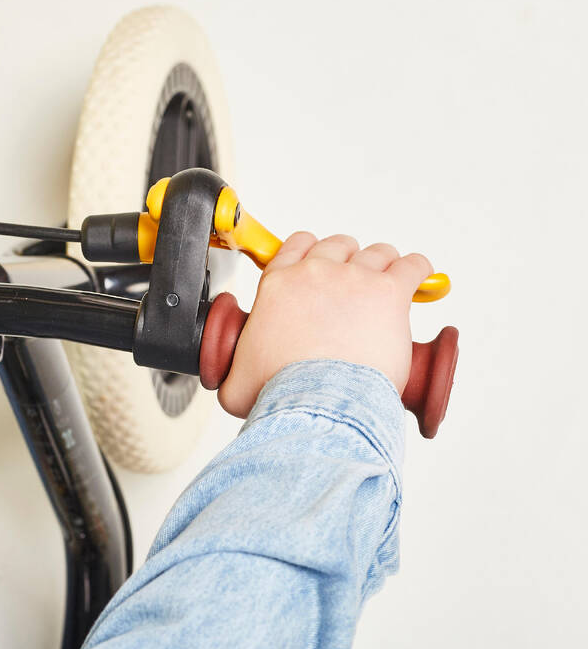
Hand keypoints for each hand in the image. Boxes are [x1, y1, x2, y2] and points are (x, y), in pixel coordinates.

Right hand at [217, 232, 433, 417]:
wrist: (315, 403)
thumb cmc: (280, 392)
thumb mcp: (236, 381)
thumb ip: (233, 372)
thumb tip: (231, 381)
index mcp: (279, 286)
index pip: (297, 245)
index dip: (312, 253)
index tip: (319, 267)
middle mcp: (316, 274)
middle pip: (338, 246)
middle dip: (347, 261)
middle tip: (353, 287)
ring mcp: (355, 279)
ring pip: (377, 252)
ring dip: (382, 265)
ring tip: (386, 285)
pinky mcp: (389, 293)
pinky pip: (413, 265)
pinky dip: (418, 270)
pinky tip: (418, 279)